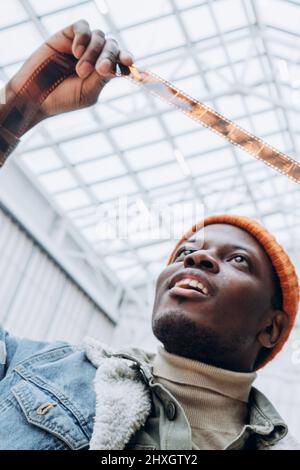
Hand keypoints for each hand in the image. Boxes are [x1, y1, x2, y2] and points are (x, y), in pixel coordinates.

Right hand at [8, 19, 133, 125]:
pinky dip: (83, 37)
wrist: (35, 96)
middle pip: (112, 46)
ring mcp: (81, 46)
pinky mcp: (66, 36)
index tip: (129, 62)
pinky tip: (76, 51)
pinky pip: (82, 27)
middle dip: (109, 56)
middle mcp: (94, 57)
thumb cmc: (62, 99)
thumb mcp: (87, 93)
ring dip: (93, 52)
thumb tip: (117, 64)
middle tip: (101, 69)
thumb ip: (102, 78)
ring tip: (80, 70)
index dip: (126, 58)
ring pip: (99, 36)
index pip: (120, 60)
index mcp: (102, 72)